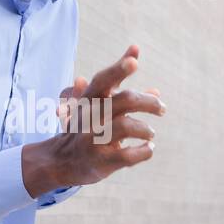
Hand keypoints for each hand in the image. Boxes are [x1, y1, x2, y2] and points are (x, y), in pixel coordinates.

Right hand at [52, 44, 164, 184]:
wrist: (60, 161)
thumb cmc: (86, 127)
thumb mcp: (98, 104)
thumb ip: (122, 87)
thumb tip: (149, 74)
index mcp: (88, 99)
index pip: (103, 80)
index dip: (118, 69)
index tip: (134, 61)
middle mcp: (88, 117)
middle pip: (124, 100)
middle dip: (149, 103)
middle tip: (162, 109)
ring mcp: (92, 140)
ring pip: (126, 126)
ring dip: (145, 129)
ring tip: (150, 133)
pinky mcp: (99, 162)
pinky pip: (127, 155)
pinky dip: (144, 151)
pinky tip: (148, 148)